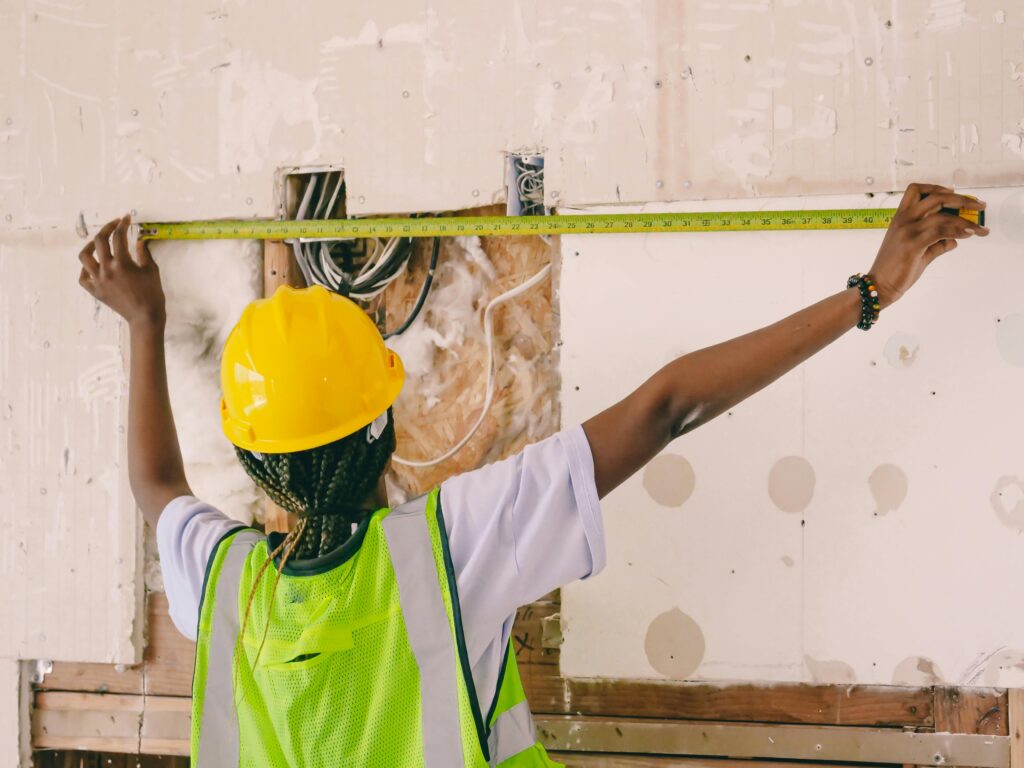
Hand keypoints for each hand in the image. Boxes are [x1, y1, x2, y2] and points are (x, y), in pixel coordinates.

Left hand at [79, 214, 165, 326]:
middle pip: (99, 241)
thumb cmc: (152, 294)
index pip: (119, 236)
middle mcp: (107, 269)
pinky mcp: (95, 291)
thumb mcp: (151, 271)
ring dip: (90, 246)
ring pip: (85, 257)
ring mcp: (98, 280)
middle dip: (107, 228)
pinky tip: (94, 266)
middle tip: (115, 225)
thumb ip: (144, 253)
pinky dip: (86, 269)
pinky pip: (83, 277)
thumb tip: (138, 240)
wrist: (145, 317)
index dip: (122, 224)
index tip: (126, 218)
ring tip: (98, 243)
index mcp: (122, 263)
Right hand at [868, 183, 988, 306]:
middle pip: (935, 197)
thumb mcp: (918, 252)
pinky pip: (941, 231)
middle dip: (961, 199)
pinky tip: (968, 235)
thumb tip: (954, 240)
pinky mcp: (913, 244)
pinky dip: (958, 231)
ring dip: (966, 220)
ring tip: (980, 229)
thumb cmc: (895, 269)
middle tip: (979, 205)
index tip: (954, 194)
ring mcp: (907, 231)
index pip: (917, 190)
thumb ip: (936, 243)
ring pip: (943, 216)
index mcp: (900, 218)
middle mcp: (903, 220)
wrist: (879, 285)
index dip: (937, 188)